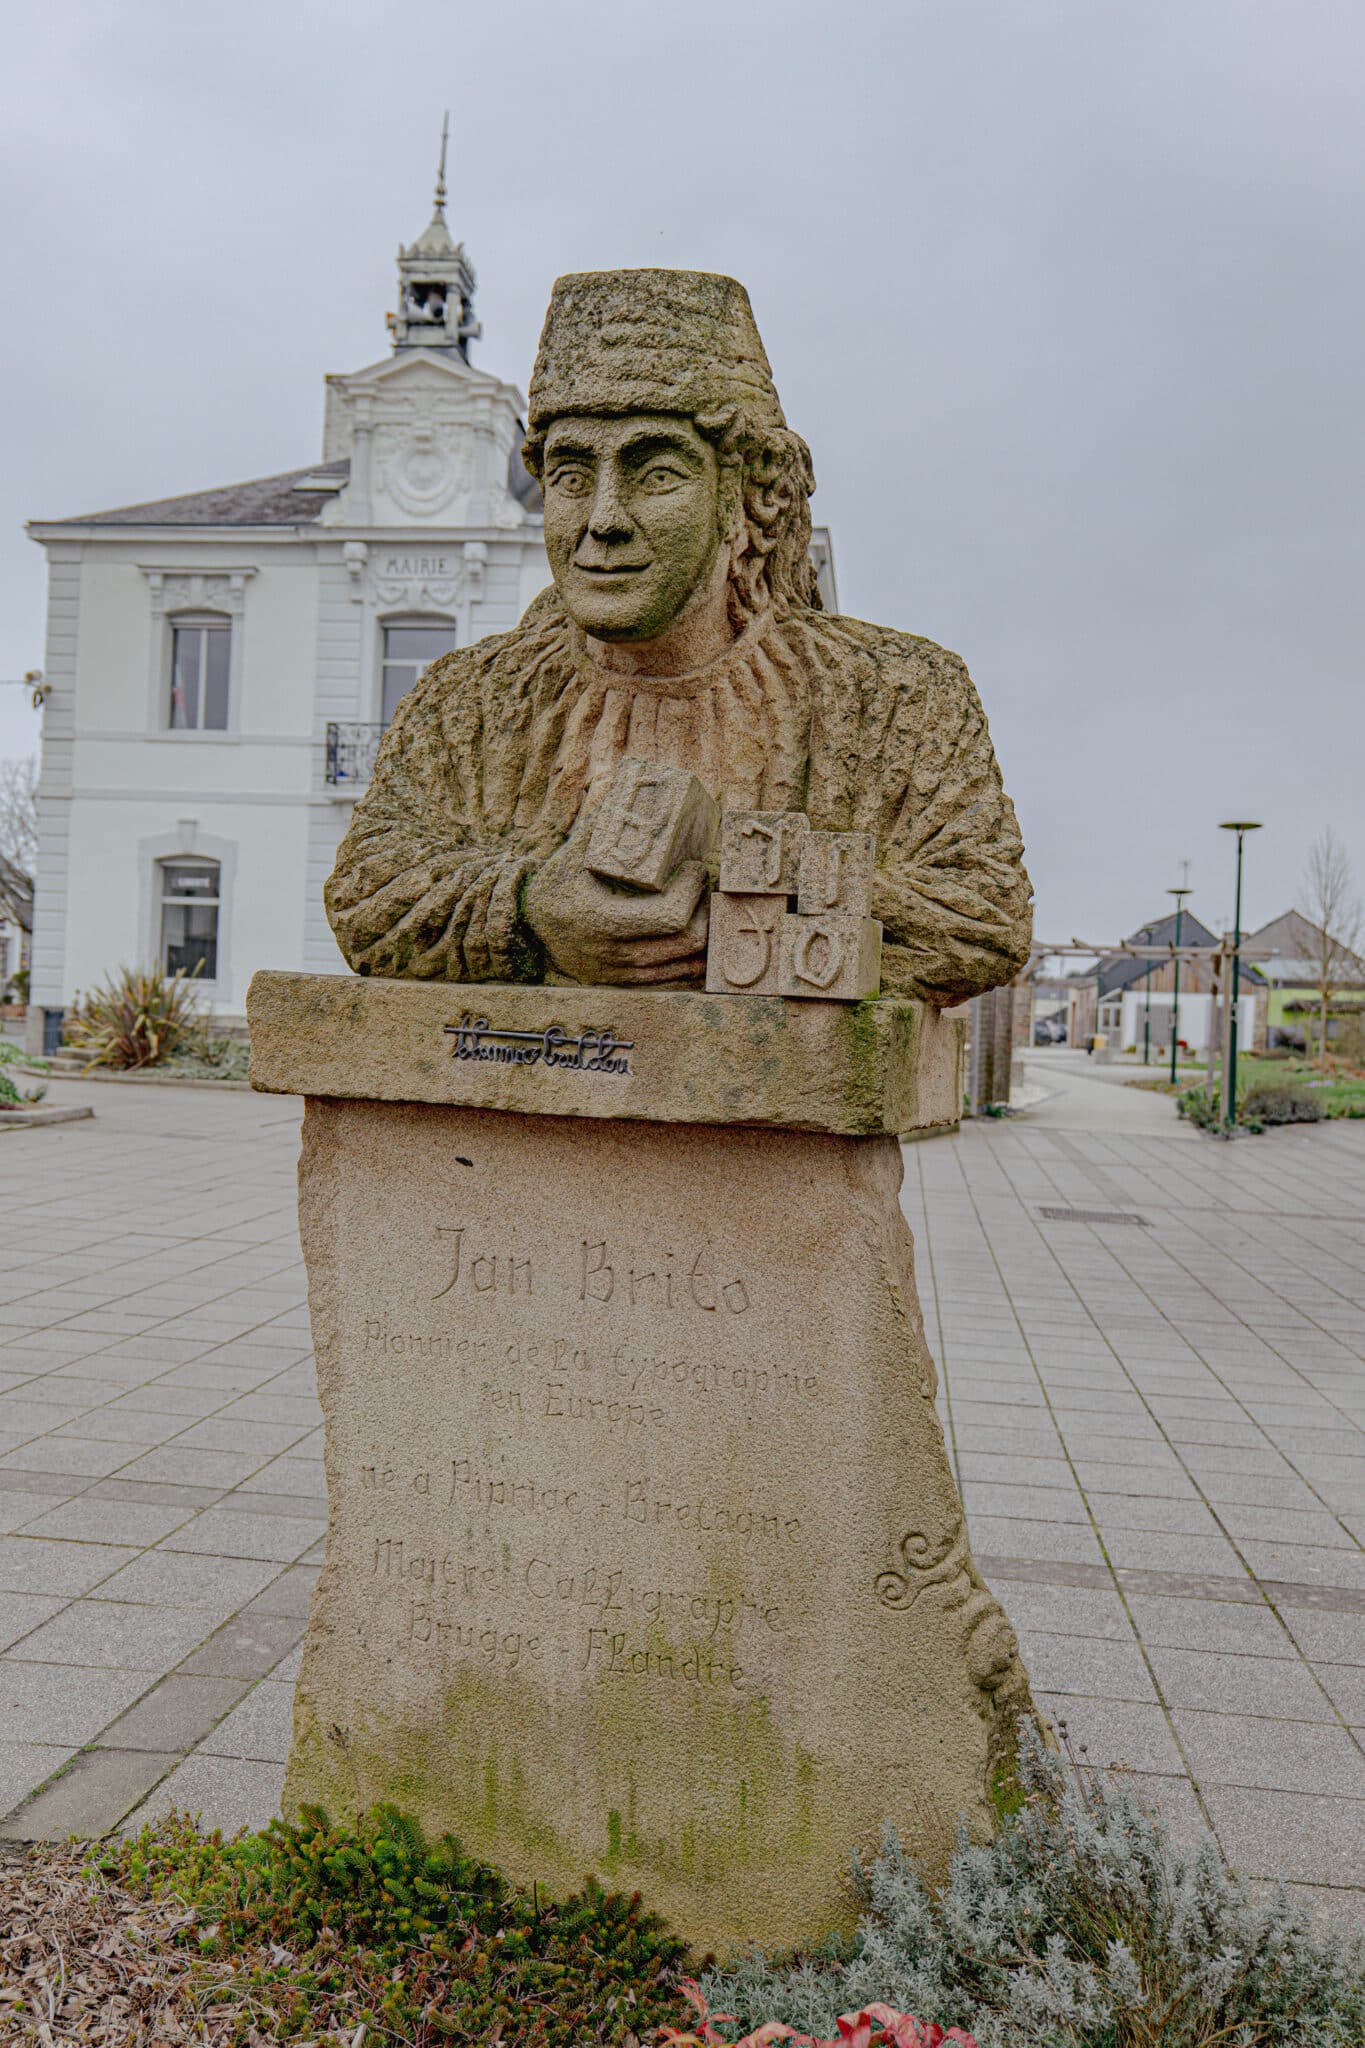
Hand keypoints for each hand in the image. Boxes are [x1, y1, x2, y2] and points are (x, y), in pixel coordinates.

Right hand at [523, 815, 710, 986]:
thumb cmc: (558, 883)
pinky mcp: (628, 983)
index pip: (670, 916)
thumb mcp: (574, 853)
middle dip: (705, 909)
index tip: (693, 868)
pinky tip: (697, 933)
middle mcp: (615, 951)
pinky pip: (677, 978)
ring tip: (703, 907)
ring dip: (705, 933)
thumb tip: (628, 785)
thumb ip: (603, 823)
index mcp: (602, 918)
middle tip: (704, 887)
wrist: (530, 927)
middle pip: (688, 941)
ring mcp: (623, 972)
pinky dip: (695, 959)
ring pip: (688, 963)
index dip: (692, 891)